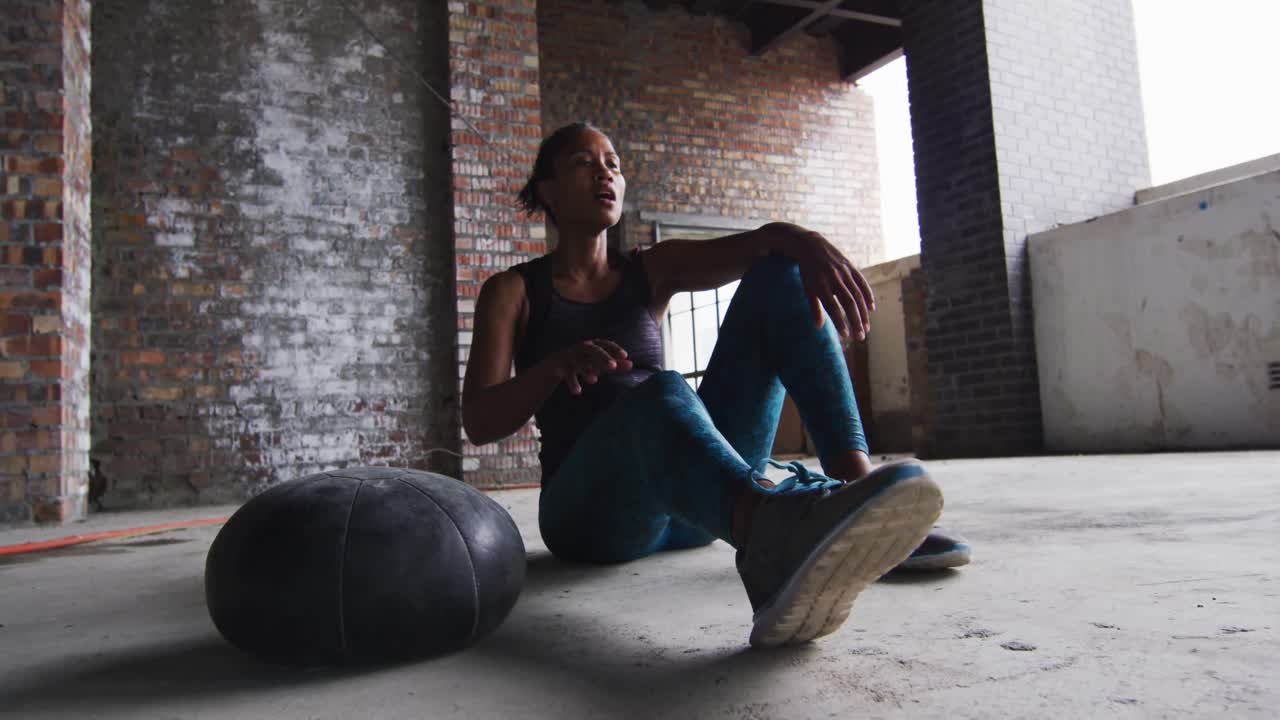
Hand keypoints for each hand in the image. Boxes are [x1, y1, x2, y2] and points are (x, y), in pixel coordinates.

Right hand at [548, 339, 633, 394]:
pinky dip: (572, 381)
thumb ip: (614, 365)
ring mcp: (568, 356)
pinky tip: (577, 391)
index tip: (625, 356)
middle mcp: (579, 349)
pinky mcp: (558, 366)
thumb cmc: (580, 363)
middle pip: (591, 349)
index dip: (614, 349)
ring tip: (594, 381)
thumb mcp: (597, 364)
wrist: (552, 366)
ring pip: (577, 361)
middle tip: (613, 367)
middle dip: (602, 357)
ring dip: (586, 369)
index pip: (604, 344)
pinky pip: (565, 373)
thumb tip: (631, 364)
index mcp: (590, 346)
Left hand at [766, 223, 875, 340]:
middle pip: (848, 303)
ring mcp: (844, 271)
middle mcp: (833, 278)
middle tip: (860, 337)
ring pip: (857, 295)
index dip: (840, 322)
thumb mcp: (807, 288)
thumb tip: (818, 327)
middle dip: (855, 321)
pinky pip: (862, 282)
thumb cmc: (808, 271)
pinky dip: (868, 295)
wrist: (811, 245)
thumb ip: (814, 307)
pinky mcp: (850, 266)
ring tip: (866, 328)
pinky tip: (871, 309)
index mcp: (820, 285)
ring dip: (863, 313)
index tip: (845, 336)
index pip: (833, 307)